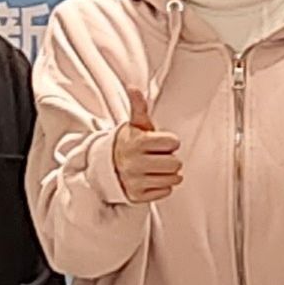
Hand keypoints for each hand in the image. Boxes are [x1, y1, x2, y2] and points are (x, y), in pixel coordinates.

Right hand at [110, 83, 182, 203]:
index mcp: (137, 143)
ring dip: (168, 174)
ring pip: (174, 179)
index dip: (169, 142)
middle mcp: (135, 163)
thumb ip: (138, 107)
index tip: (158, 143)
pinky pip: (165, 192)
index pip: (173, 143)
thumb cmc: (128, 143)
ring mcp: (135, 181)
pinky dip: (161, 187)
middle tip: (157, 157)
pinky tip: (150, 179)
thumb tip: (133, 88)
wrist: (107, 166)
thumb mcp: (135, 125)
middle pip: (176, 163)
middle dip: (169, 159)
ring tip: (154, 168)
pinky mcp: (137, 196)